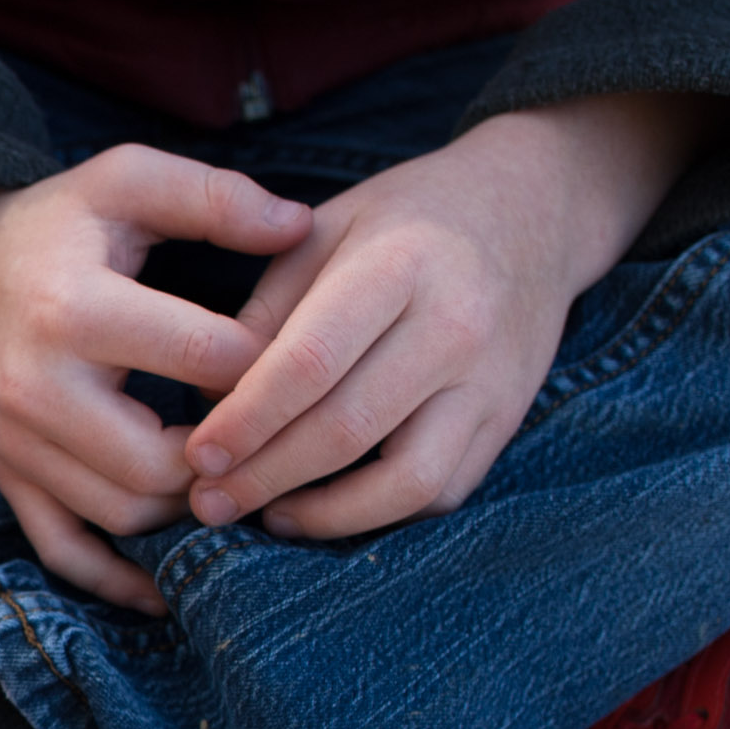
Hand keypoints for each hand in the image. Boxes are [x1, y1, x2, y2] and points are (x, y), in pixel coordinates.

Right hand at [0, 148, 312, 612]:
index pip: (203, 360)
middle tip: (276, 434)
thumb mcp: (129, 179)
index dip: (273, 366)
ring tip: (233, 473)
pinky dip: (119, 579)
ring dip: (189, 506)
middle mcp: (34, 388)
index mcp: (71, 308)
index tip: (304, 356)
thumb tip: (301, 228)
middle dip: (231, 456)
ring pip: (125, 514)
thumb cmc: (61, 223)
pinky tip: (169, 582)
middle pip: (163, 463)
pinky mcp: (8, 477)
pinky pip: (65, 552)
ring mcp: (15, 444)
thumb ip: (216, 197)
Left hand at [185, 93, 727, 539]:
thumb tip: (212, 401)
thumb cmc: (405, 221)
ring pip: (407, 481)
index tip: (197, 455)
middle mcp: (455, 327)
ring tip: (265, 516)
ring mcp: (491, 382)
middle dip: (267, 477)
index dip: (248, 419)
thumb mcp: (325, 230)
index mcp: (399, 266)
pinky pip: (441, 491)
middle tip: (206, 502)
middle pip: (350, 428)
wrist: (532, 212)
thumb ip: (268, 311)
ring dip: (326, 515)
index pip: (312, 361)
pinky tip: (323, 509)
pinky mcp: (508, 421)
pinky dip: (378, 514)